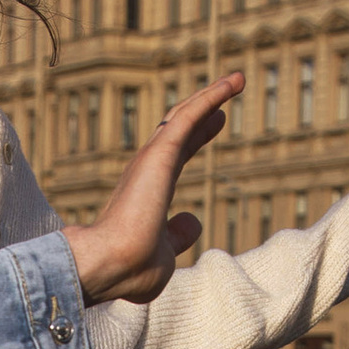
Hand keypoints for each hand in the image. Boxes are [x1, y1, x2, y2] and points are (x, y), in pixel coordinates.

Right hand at [63, 73, 234, 302]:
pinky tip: (232, 84)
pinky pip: (189, 117)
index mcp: (147, 192)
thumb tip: (192, 221)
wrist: (111, 264)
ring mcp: (152, 160)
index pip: (177, 155)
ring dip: (210, 96)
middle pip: (180, 129)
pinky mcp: (160, 153)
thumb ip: (177, 237)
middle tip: (224, 92)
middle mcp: (147, 170)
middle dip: (202, 110)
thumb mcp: (164, 254)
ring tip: (236, 79)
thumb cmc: (131, 269)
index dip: (197, 137)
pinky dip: (211, 97)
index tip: (215, 122)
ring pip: (184, 116)